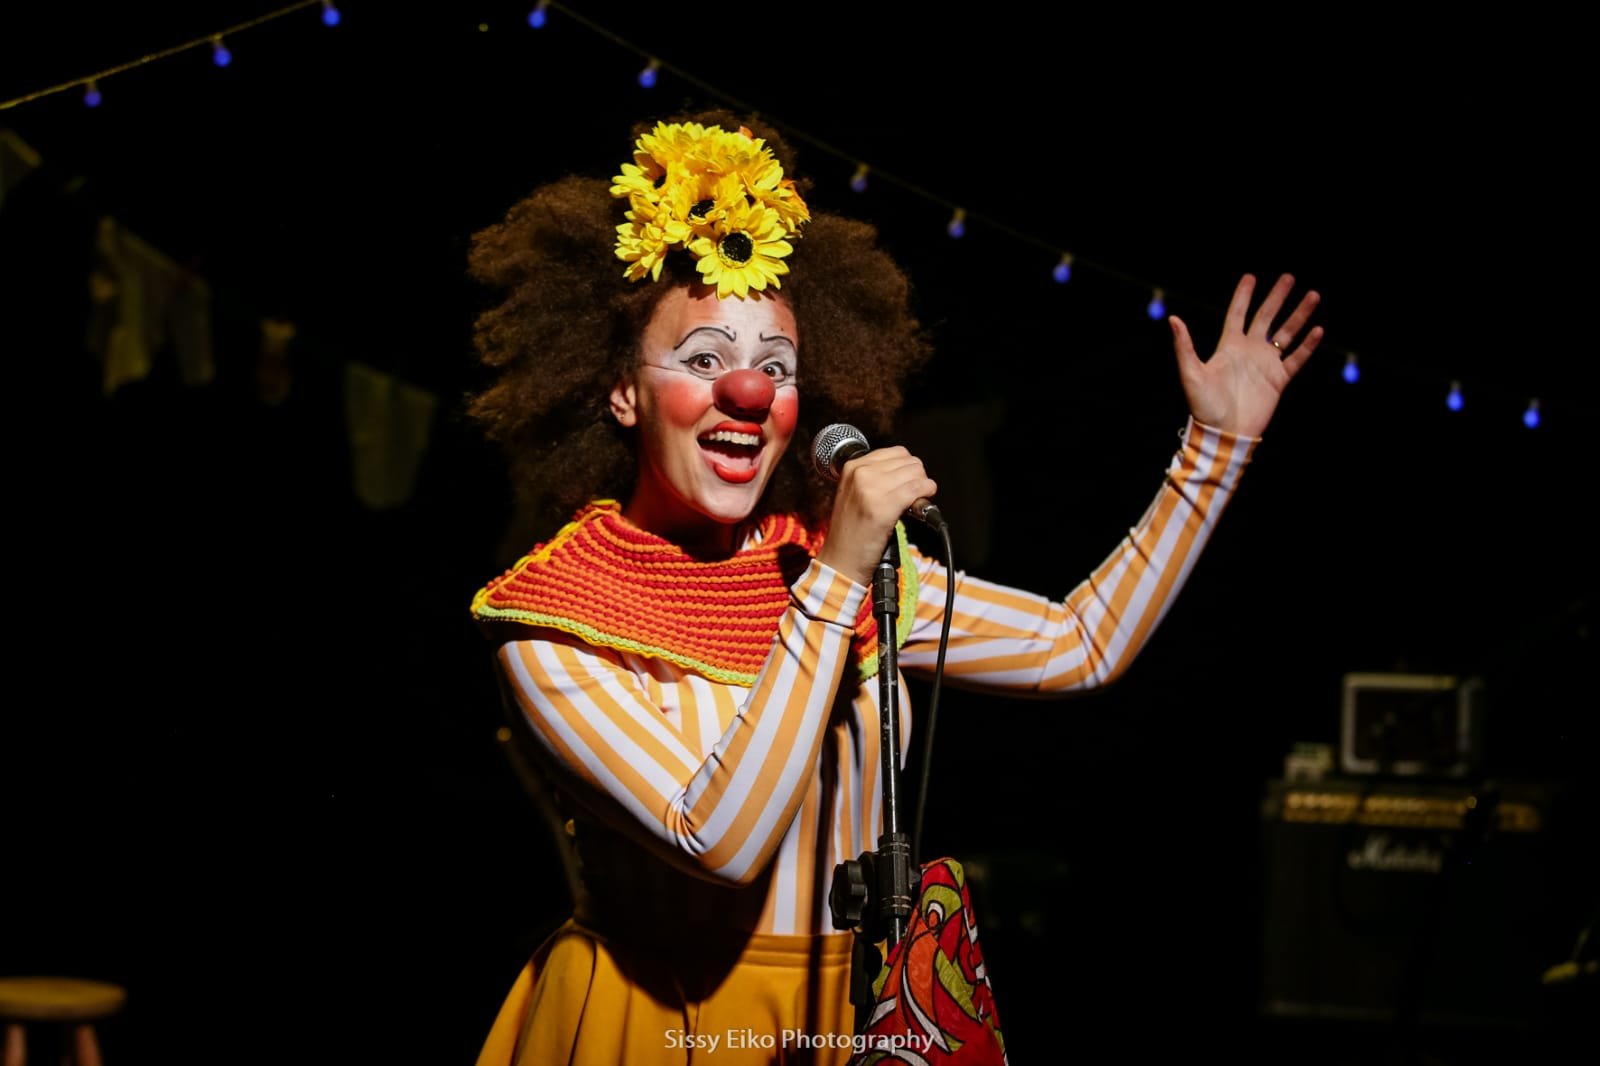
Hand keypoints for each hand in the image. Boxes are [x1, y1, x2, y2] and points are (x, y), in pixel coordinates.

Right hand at [816, 446, 936, 587]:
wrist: (841, 559)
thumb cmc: (850, 531)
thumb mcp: (853, 493)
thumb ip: (875, 477)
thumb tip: (907, 471)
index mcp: (852, 467)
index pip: (896, 452)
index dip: (908, 469)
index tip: (907, 483)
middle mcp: (861, 473)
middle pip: (909, 461)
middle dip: (917, 477)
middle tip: (912, 496)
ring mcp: (871, 488)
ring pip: (916, 473)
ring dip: (922, 487)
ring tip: (913, 503)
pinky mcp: (884, 506)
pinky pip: (918, 488)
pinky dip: (926, 495)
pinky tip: (920, 506)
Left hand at [1170, 273, 1322, 437]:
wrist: (1224, 434)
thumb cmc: (1204, 406)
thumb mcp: (1190, 374)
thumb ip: (1184, 346)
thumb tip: (1172, 318)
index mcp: (1228, 347)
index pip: (1237, 314)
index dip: (1244, 295)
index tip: (1251, 276)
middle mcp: (1249, 351)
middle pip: (1266, 317)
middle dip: (1277, 297)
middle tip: (1289, 277)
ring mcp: (1266, 365)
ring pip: (1286, 333)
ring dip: (1299, 315)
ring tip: (1313, 295)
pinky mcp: (1279, 380)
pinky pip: (1296, 359)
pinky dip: (1308, 345)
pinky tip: (1318, 330)